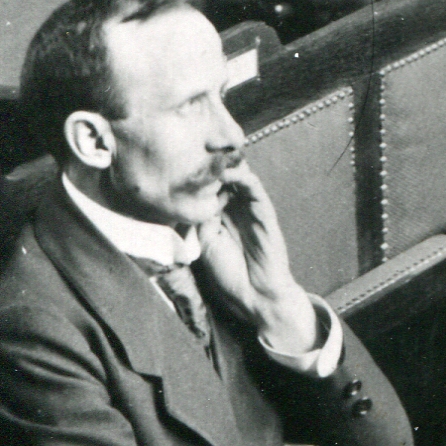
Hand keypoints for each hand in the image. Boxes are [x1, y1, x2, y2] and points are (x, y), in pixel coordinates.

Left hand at [197, 164, 317, 361]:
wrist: (254, 295)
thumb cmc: (228, 275)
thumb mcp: (204, 245)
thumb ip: (200, 220)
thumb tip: (190, 196)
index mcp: (218, 217)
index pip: (208, 188)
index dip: (198, 175)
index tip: (181, 162)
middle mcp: (234, 209)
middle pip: (224, 178)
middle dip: (212, 164)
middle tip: (197, 150)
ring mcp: (251, 208)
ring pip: (239, 178)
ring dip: (226, 166)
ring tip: (211, 157)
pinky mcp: (264, 211)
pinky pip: (254, 189)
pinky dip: (242, 177)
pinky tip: (228, 173)